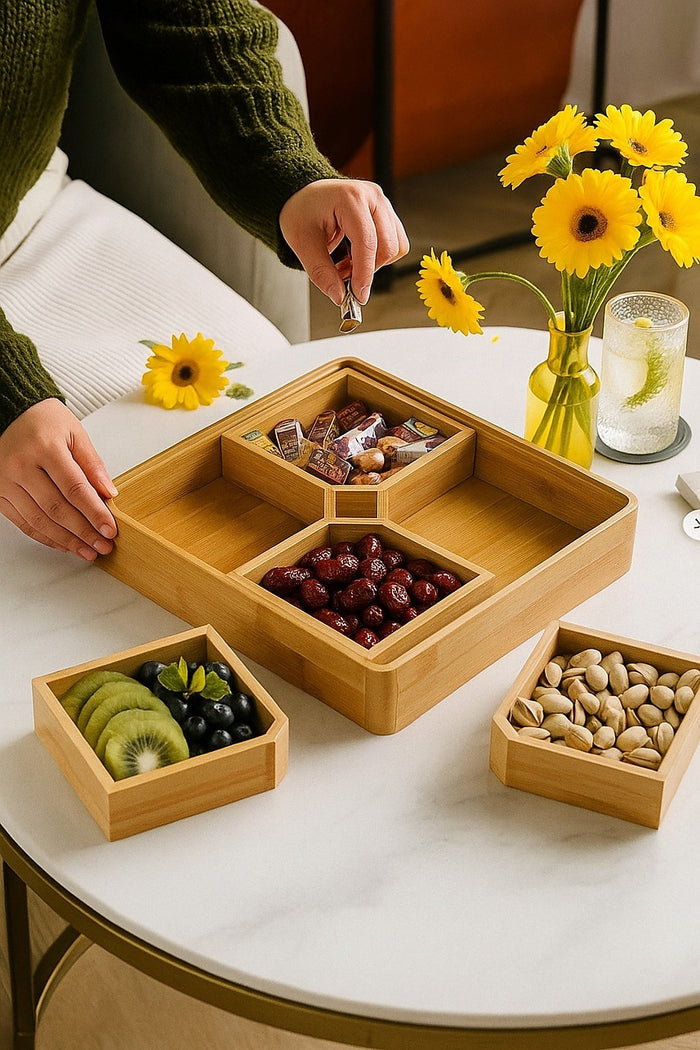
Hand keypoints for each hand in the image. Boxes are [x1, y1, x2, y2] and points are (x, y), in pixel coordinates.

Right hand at [0, 399, 117, 560]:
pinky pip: (22, 522)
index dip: (94, 513)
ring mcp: (5, 481)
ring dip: (66, 540)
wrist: (10, 413)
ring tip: (87, 550)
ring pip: (38, 520)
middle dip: (84, 532)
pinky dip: (45, 537)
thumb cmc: (43, 421)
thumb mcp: (75, 433)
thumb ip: (92, 464)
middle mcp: (21, 466)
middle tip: (103, 546)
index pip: (75, 488)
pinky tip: (64, 543)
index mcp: (45, 447)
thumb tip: (109, 494)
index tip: (110, 530)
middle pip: (56, 508)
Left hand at [279, 178, 408, 305]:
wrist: (305, 196)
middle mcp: (372, 196)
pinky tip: (357, 255)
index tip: (358, 295)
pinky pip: (395, 243)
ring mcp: (382, 203)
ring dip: (374, 264)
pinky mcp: (387, 213)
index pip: (367, 242)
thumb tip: (339, 296)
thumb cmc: (302, 211)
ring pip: (396, 247)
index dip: (364, 273)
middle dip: (368, 270)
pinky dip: (378, 257)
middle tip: (344, 276)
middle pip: (387, 246)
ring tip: (348, 262)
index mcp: (350, 198)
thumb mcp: (303, 243)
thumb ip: (322, 272)